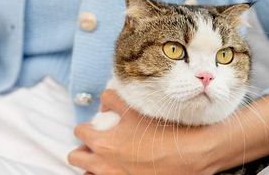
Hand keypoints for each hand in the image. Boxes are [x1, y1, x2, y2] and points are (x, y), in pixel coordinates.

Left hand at [68, 90, 214, 174]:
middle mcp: (103, 165)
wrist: (192, 154)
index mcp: (102, 143)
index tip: (96, 127)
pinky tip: (118, 169)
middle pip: (76, 157)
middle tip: (96, 144)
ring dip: (92, 166)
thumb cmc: (164, 131)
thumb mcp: (135, 110)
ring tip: (106, 159)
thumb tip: (104, 101)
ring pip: (87, 174)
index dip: (86, 127)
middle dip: (83, 149)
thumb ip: (113, 101)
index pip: (79, 132)